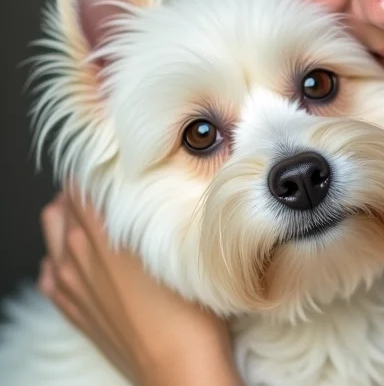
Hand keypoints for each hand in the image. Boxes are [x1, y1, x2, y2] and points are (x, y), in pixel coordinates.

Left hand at [38, 189, 243, 385]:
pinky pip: (50, 272)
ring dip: (68, 220)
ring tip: (98, 216)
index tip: (116, 164)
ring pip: (51, 235)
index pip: (80, 185)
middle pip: (61, 205)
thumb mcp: (174, 243)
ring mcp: (69, 285)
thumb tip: (138, 184)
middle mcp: (76, 255)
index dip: (96, 169)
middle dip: (81, 190)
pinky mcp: (71, 310)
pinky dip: (60, 257)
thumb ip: (149, 210)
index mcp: (100, 234)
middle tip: (111, 184)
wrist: (177, 365)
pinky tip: (82, 257)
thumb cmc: (187, 305)